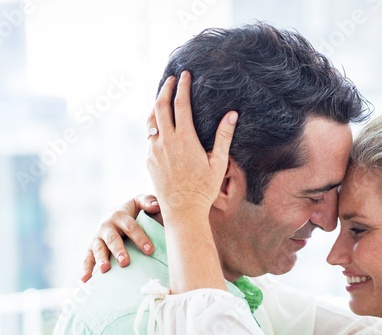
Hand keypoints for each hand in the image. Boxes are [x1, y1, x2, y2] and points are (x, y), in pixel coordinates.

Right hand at [80, 194, 160, 282]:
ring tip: (105, 269)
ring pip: (98, 248)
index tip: (149, 250)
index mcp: (119, 215)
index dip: (140, 238)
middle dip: (118, 250)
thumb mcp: (140, 202)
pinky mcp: (92, 247)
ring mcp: (97, 237)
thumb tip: (156, 206)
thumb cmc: (133, 212)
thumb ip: (148, 201)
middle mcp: (106, 226)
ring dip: (101, 259)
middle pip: (112, 239)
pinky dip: (86, 268)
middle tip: (125, 262)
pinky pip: (87, 258)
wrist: (115, 216)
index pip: (131, 227)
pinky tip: (85, 280)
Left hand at [147, 71, 236, 214]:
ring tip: (162, 96)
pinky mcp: (149, 160)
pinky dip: (154, 125)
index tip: (185, 75)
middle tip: (171, 78)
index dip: (182, 87)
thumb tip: (232, 114)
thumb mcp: (218, 163)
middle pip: (160, 106)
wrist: (183, 211)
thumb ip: (224, 137)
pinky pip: (150, 137)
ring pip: (150, 120)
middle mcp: (166, 142)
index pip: (180, 104)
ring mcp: (155, 151)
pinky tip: (159, 124)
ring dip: (155, 105)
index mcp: (185, 139)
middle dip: (165, 89)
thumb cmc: (204, 189)